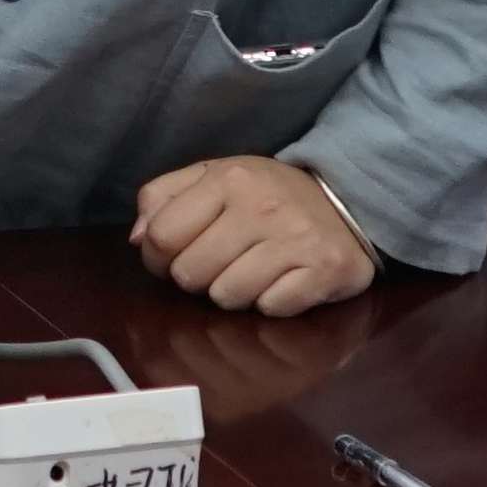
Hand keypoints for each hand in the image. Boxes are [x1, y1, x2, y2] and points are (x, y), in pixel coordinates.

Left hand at [131, 152, 377, 315]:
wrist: (348, 200)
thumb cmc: (268, 194)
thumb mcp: (215, 177)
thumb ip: (165, 197)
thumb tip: (138, 238)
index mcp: (227, 179)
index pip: (161, 235)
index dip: (157, 256)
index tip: (174, 256)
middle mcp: (261, 207)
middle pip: (190, 273)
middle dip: (196, 277)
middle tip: (218, 264)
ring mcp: (296, 239)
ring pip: (227, 296)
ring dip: (233, 293)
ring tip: (251, 272)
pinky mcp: (325, 270)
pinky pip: (271, 308)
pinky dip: (271, 303)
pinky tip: (281, 282)